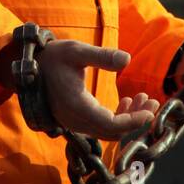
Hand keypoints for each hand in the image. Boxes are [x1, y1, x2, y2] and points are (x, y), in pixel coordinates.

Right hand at [38, 40, 158, 140]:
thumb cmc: (54, 57)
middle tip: (153, 101)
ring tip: (143, 99)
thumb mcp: (77, 51)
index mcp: (77, 106)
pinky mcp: (76, 120)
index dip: (133, 121)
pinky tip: (126, 101)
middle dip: (135, 120)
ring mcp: (74, 123)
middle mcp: (75, 120)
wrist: (30, 68)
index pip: (110, 125)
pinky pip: (100, 127)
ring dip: (128, 118)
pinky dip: (117, 118)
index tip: (151, 111)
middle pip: (112, 131)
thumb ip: (102, 57)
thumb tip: (128, 59)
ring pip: (107, 131)